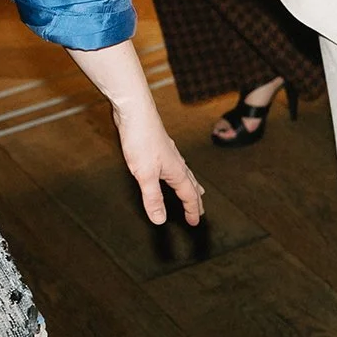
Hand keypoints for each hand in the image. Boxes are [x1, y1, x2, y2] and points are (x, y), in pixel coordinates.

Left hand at [112, 98, 204, 225]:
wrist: (136, 113)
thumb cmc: (141, 140)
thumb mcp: (145, 174)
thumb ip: (153, 198)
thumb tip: (160, 220)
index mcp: (176, 171)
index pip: (189, 195)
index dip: (191, 210)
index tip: (195, 223)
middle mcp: (177, 163)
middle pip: (191, 185)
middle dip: (196, 200)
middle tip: (200, 212)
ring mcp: (170, 154)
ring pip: (186, 174)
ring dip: (191, 187)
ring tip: (197, 191)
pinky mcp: (160, 148)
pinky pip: (176, 167)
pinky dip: (180, 175)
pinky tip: (173, 170)